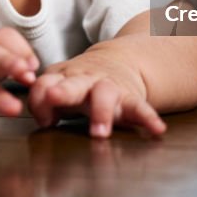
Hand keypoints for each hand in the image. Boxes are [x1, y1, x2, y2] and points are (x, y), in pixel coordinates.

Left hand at [27, 50, 165, 138]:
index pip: (45, 84)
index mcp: (64, 78)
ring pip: (104, 95)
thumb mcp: (59, 86)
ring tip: (100, 133)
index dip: (39, 98)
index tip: (43, 120)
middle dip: (63, 91)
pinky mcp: (130, 99)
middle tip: (54, 97)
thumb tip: (43, 120)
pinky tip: (157, 130)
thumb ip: (43, 102)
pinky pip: (140, 108)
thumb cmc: (80, 83)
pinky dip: (149, 118)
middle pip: (73, 84)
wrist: (117, 64)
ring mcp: (109, 88)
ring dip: (101, 112)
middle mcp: (86, 81)